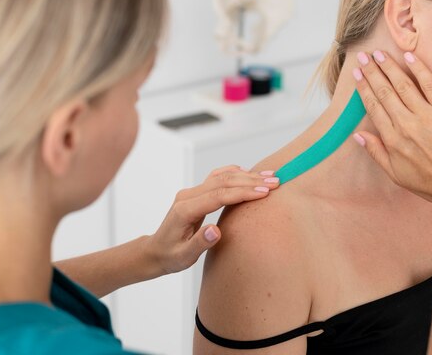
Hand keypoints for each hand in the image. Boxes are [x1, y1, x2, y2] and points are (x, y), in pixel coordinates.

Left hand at [147, 165, 279, 274]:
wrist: (156, 251)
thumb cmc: (170, 256)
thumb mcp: (184, 256)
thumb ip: (200, 243)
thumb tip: (216, 230)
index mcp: (185, 209)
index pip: (219, 195)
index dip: (243, 192)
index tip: (265, 192)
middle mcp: (188, 196)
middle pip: (223, 182)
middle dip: (251, 181)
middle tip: (275, 182)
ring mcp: (192, 193)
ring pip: (222, 177)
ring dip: (246, 176)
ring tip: (270, 177)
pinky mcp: (196, 194)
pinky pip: (217, 178)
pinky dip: (235, 174)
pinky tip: (250, 175)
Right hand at [352, 51, 431, 203]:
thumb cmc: (431, 183)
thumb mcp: (395, 173)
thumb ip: (376, 152)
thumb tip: (357, 135)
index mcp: (392, 139)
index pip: (373, 106)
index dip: (363, 88)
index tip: (357, 74)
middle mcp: (406, 124)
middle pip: (384, 92)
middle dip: (372, 72)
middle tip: (363, 57)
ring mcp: (426, 116)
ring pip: (403, 86)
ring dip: (389, 68)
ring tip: (379, 54)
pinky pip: (430, 85)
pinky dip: (419, 70)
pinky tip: (409, 58)